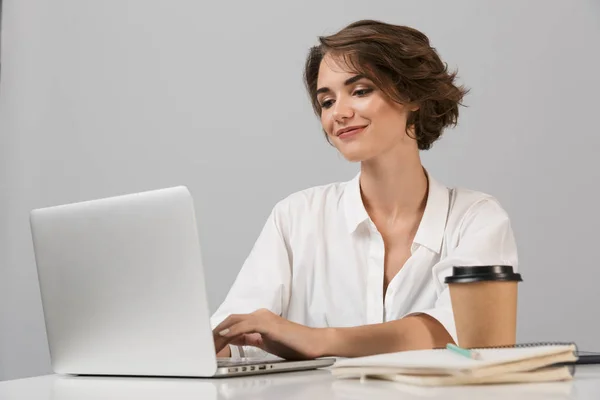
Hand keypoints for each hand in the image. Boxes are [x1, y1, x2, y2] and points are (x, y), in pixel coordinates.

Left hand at [213, 309, 328, 359]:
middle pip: (231, 319)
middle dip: (215, 330)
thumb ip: (252, 339)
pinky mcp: (269, 324)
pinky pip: (246, 325)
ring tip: (209, 341)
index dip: (219, 332)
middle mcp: (260, 315)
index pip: (234, 323)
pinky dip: (233, 330)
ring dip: (220, 331)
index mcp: (259, 320)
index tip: (209, 343)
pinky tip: (224, 336)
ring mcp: (264, 318)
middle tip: (204, 342)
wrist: (313, 344)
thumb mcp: (267, 343)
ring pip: (236, 320)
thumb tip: (237, 341)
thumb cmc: (294, 344)